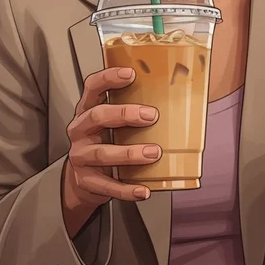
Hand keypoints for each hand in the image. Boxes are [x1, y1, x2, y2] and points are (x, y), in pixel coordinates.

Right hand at [62, 67, 161, 228]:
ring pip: (103, 153)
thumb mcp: (114, 122)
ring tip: (153, 153)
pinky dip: (126, 189)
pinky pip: (107, 185)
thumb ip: (135, 108)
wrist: (84, 179)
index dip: (108, 78)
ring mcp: (81, 155)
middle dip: (124, 114)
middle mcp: (81, 130)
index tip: (130, 74)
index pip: (93, 87)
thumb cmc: (106, 141)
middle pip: (97, 116)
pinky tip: (143, 190)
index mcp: (88, 109)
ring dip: (130, 153)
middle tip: (151, 116)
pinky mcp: (86, 180)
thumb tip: (183, 97)